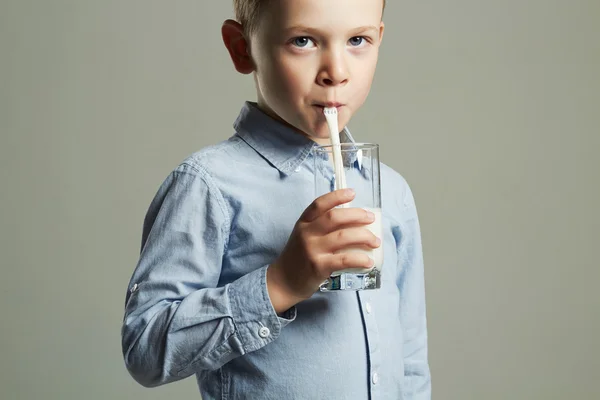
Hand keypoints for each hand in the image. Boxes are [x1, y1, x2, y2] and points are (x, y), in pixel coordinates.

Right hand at [267, 188, 380, 312]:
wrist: (284, 281)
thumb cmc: (299, 256)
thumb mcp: (303, 235)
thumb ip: (320, 226)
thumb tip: (353, 220)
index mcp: (303, 222)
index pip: (319, 204)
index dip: (337, 196)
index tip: (353, 193)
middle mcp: (307, 234)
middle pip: (335, 217)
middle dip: (358, 215)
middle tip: (371, 218)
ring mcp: (312, 250)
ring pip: (343, 237)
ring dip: (364, 236)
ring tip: (375, 241)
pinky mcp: (319, 267)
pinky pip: (344, 259)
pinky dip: (360, 259)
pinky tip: (369, 261)